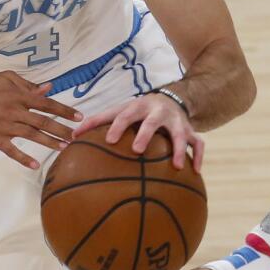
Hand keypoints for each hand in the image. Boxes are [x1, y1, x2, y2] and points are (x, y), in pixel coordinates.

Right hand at [0, 73, 80, 168]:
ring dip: (49, 142)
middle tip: (76, 137)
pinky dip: (24, 158)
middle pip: (44, 122)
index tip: (79, 117)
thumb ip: (27, 84)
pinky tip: (35, 165)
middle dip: (62, 130)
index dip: (64, 110)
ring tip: (63, 148)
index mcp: (19, 96)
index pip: (47, 104)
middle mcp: (15, 111)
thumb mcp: (6, 78)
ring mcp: (5, 126)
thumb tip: (48, 88)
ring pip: (32, 136)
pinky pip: (12, 150)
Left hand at [71, 94, 204, 171]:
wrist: (171, 99)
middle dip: (145, 134)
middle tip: (137, 150)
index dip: (117, 126)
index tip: (109, 140)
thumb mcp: (120, 110)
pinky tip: (195, 171)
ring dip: (177, 149)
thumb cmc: (138, 111)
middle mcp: (158, 113)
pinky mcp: (190, 131)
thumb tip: (71, 136)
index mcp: (138, 107)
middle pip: (152, 122)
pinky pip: (198, 143)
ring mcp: (176, 122)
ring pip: (179, 134)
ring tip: (175, 166)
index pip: (125, 115)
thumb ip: (97, 121)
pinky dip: (197, 156)